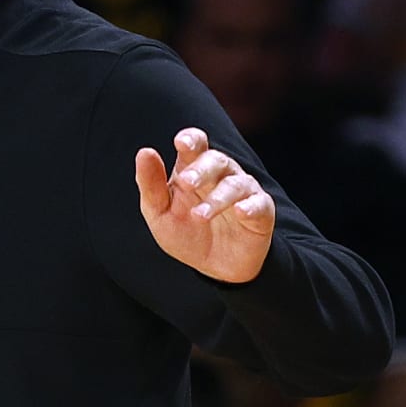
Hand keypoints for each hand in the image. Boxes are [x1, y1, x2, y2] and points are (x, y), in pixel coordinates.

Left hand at [134, 127, 273, 282]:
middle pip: (216, 160)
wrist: (215, 267)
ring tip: (200, 215)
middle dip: (201, 169)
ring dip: (218, 197)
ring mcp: (243, 191)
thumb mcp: (159, 213)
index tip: (181, 143)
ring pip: (235, 183)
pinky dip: (250, 207)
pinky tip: (240, 212)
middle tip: (186, 182)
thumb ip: (151, 184)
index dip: (191, 139)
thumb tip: (145, 152)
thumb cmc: (186, 233)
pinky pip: (259, 204)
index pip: (196, 144)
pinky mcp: (261, 212)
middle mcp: (221, 174)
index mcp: (194, 168)